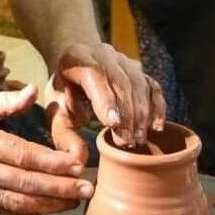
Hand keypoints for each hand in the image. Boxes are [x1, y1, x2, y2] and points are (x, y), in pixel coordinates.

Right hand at [0, 85, 91, 214]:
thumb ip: (2, 101)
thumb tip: (34, 91)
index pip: (24, 156)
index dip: (53, 163)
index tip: (77, 165)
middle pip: (28, 184)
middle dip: (61, 189)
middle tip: (88, 190)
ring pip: (21, 204)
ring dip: (51, 206)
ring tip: (76, 203)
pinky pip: (8, 213)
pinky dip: (31, 214)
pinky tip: (49, 209)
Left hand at [48, 43, 165, 162]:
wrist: (76, 67)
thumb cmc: (65, 93)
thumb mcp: (57, 112)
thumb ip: (64, 136)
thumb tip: (78, 161)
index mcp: (77, 58)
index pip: (94, 75)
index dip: (105, 99)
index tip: (113, 124)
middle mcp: (104, 54)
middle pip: (121, 82)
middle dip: (126, 114)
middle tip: (126, 142)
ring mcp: (124, 60)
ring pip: (139, 84)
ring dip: (142, 114)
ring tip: (138, 140)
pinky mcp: (139, 70)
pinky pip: (153, 87)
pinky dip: (157, 107)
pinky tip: (156, 127)